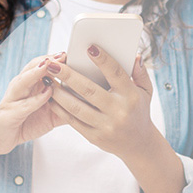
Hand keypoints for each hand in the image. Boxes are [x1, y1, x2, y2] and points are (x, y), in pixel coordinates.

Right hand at [0, 54, 64, 153]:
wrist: (1, 138)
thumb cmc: (27, 120)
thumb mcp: (51, 113)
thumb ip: (68, 105)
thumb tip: (91, 100)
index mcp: (31, 84)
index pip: (43, 65)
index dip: (57, 58)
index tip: (72, 52)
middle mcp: (21, 87)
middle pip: (33, 68)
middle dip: (47, 60)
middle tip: (62, 54)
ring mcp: (13, 99)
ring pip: (23, 81)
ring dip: (36, 73)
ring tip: (48, 66)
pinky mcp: (9, 114)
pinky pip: (23, 106)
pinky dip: (34, 99)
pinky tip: (46, 94)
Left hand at [43, 46, 161, 163]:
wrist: (138, 144)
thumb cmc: (139, 111)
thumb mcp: (146, 91)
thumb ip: (140, 72)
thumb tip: (134, 55)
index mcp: (131, 96)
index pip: (115, 74)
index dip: (103, 60)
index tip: (89, 48)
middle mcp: (118, 111)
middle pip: (88, 90)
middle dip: (68, 75)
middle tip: (53, 64)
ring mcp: (105, 126)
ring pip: (76, 107)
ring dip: (58, 92)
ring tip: (47, 79)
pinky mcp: (94, 137)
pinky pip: (73, 121)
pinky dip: (59, 109)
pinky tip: (51, 97)